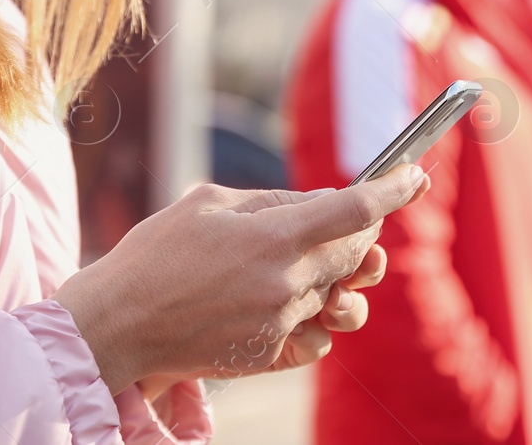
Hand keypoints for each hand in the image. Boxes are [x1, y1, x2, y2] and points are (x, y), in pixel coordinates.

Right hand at [53, 165, 426, 394]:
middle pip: (356, 252)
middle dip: (364, 233)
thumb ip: (272, 202)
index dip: (393, 190)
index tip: (416, 176)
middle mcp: (287, 283)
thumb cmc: (156, 254)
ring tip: (318, 267)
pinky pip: (316, 336)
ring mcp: (280, 322)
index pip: (356, 210)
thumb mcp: (210, 203)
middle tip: (359, 219)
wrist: (116, 325)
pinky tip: (287, 303)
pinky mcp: (268, 354)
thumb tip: (320, 204)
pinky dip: (314, 317)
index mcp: (273, 237)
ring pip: (340, 296)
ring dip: (339, 278)